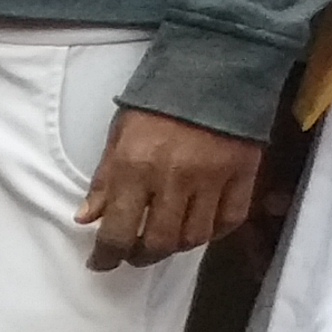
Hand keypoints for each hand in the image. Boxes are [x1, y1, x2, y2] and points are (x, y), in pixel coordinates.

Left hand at [78, 108, 263, 271]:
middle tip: (133, 255)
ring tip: (164, 241)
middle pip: (159, 243)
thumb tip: (87, 218)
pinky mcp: (244, 173)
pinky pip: (230, 220)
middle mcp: (174, 179)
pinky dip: (213, 232)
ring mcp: (213, 178)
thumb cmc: (158, 103)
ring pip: (194, 237)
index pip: (117, 231)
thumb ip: (104, 180)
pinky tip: (199, 227)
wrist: (215, 69)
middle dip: (141, 257)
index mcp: (135, 168)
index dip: (106, 256)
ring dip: (176, 247)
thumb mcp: (118, 136)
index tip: (101, 262)